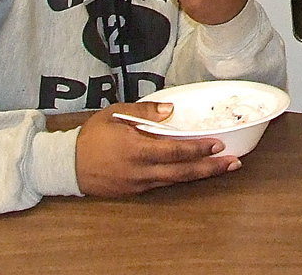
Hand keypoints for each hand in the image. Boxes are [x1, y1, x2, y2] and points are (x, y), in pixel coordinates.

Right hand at [75, 103, 236, 197]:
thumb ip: (144, 111)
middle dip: (210, 168)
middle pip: (182, 171)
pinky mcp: (135, 191)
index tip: (218, 144)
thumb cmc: (92, 136)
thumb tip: (170, 110)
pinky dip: (181, 179)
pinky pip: (162, 185)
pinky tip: (194, 173)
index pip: (175, 150)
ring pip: (176, 181)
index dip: (198, 149)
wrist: (67, 165)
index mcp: (137, 148)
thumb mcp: (116, 113)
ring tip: (222, 169)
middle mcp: (141, 170)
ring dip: (200, 175)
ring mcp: (139, 183)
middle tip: (233, 163)